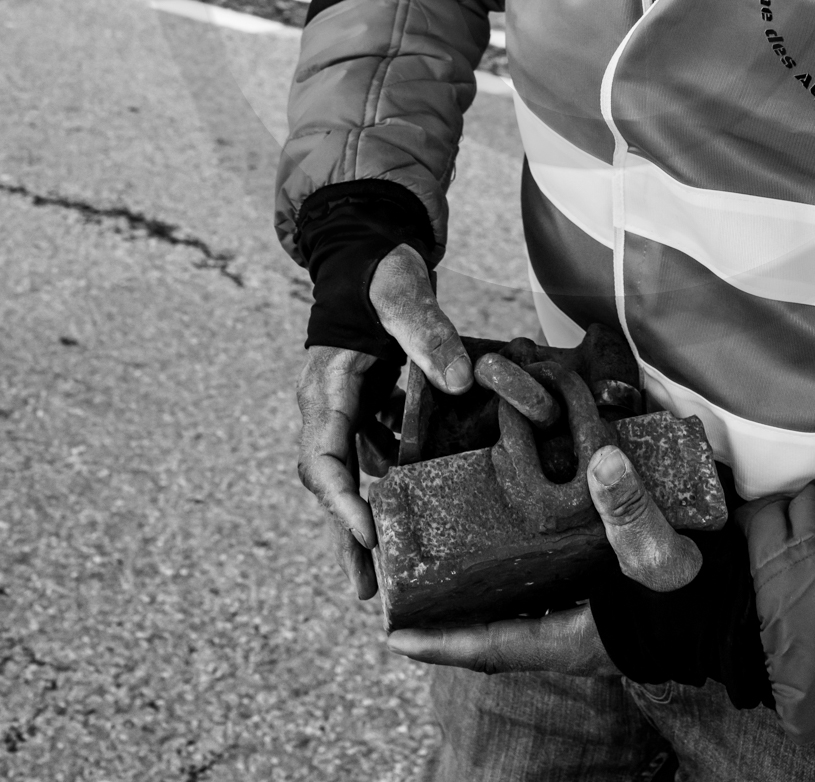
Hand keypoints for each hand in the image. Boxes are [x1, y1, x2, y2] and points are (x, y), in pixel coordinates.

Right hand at [296, 244, 472, 600]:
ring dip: (366, 526)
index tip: (367, 535)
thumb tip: (459, 379)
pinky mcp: (371, 413)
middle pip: (330, 485)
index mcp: (326, 387)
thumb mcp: (401, 291)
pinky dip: (392, 493)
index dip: (341, 500)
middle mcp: (329, 408)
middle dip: (346, 536)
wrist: (369, 254)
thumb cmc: (380, 271)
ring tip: (388, 581)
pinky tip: (421, 521)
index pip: (322, 457)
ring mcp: (349, 414)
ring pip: (352, 480)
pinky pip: (377, 461)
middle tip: (368, 592)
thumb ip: (427, 330)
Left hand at [387, 443, 701, 671]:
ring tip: (448, 538)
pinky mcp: (604, 575)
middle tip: (411, 574)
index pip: (491, 645)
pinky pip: (550, 566)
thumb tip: (598, 463)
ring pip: (520, 590)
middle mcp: (570, 622)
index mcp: (572, 635)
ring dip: (487, 570)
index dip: (441, 642)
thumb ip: (632, 513)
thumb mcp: (664, 556)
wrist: (749, 592)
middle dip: (453, 602)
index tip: (392, 634)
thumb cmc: (702, 594)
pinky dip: (526, 545)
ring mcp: (587, 601)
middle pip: (496, 617)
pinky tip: (513, 513)